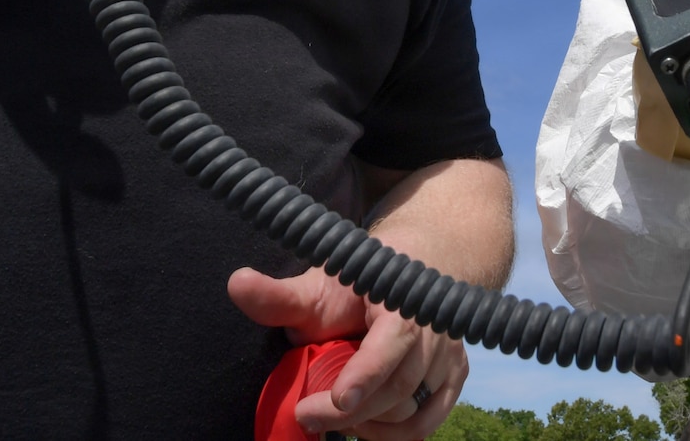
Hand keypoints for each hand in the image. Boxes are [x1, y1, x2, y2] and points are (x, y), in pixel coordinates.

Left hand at [229, 266, 465, 439]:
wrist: (415, 264)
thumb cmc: (360, 278)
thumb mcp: (318, 284)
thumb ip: (279, 296)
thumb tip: (235, 283)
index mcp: (402, 300)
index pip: (393, 343)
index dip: (367, 374)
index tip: (336, 401)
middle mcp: (435, 329)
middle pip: (399, 387)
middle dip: (351, 412)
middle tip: (307, 415)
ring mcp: (449, 355)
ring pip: (413, 410)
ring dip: (371, 424)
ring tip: (335, 416)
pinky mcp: (454, 376)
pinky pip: (428, 421)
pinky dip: (396, 434)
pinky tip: (366, 424)